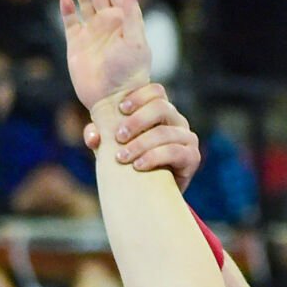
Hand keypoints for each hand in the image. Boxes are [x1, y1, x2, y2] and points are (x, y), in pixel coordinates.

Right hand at [60, 0, 151, 112]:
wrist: (112, 99)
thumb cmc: (129, 73)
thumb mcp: (135, 42)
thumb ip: (131, 15)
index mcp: (123, 20)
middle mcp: (107, 23)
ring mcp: (91, 33)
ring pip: (83, 1)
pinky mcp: (76, 45)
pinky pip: (70, 22)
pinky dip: (67, 9)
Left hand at [81, 82, 200, 190]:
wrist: (149, 194)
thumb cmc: (129, 163)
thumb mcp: (111, 146)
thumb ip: (100, 136)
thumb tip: (94, 136)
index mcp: (161, 111)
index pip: (156, 91)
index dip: (139, 96)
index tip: (120, 109)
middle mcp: (176, 120)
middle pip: (161, 107)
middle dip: (137, 122)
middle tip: (118, 137)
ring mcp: (187, 138)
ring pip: (165, 133)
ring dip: (141, 144)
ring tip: (122, 157)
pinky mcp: (192, 157)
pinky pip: (175, 152)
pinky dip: (154, 158)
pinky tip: (138, 166)